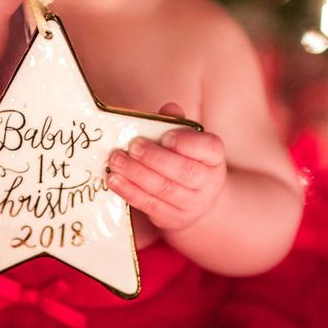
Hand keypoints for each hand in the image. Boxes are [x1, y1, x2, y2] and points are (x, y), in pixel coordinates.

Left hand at [106, 103, 225, 229]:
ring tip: (116, 160)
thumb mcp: (185, 140)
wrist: (194, 200)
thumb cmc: (185, 159)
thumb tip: (168, 108)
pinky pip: (149, 205)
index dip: (187, 143)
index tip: (165, 136)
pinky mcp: (172, 219)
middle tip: (132, 146)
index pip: (209, 148)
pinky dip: (129, 192)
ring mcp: (191, 204)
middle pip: (184, 171)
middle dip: (154, 158)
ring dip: (136, 174)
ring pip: (163, 189)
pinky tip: (114, 180)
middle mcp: (208, 182)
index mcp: (214, 157)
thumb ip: (176, 123)